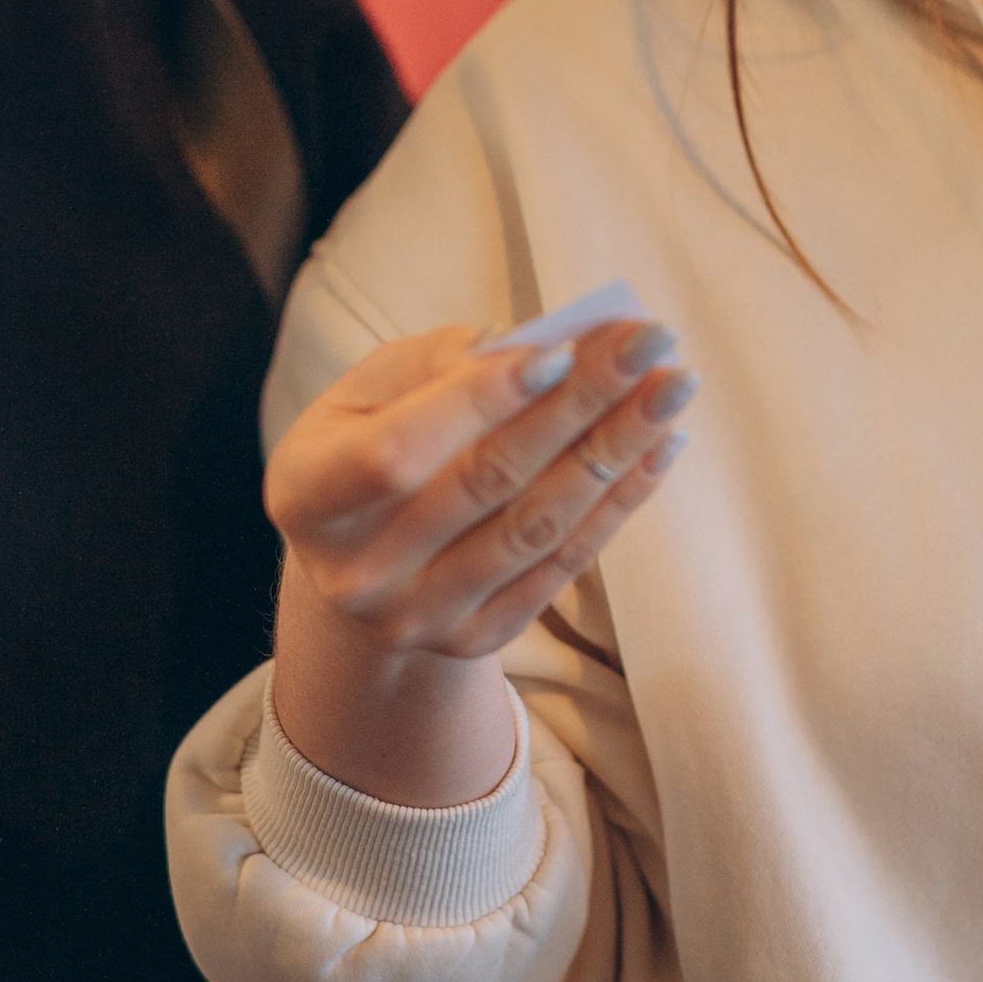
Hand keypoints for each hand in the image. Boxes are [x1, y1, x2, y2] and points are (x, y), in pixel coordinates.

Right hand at [264, 322, 692, 805]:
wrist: (360, 571)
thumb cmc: (366, 449)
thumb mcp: (364, 396)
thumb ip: (431, 364)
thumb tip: (524, 345)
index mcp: (308, 496)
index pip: (397, 451)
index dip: (478, 402)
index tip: (562, 350)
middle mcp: (358, 572)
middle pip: (487, 482)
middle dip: (579, 403)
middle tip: (652, 341)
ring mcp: (419, 617)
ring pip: (537, 527)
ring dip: (616, 450)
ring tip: (674, 387)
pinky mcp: (477, 639)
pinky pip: (563, 566)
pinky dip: (619, 502)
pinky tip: (660, 445)